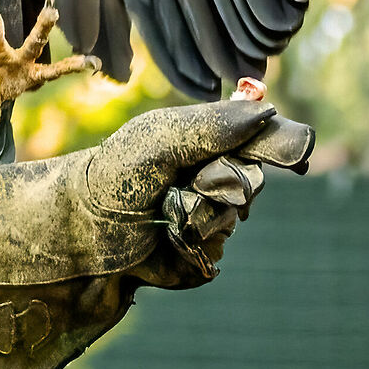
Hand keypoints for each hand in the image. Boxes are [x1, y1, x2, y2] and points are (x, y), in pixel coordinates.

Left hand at [68, 98, 314, 288]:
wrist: (71, 235)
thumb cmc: (109, 177)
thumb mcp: (158, 141)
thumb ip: (211, 126)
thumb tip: (268, 110)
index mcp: (199, 141)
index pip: (256, 138)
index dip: (278, 144)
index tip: (298, 153)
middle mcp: (204, 177)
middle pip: (251, 181)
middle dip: (219, 184)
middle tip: (180, 185)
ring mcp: (199, 217)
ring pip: (231, 221)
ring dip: (198, 220)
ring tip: (160, 217)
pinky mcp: (189, 257)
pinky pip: (211, 259)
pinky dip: (187, 254)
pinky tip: (160, 247)